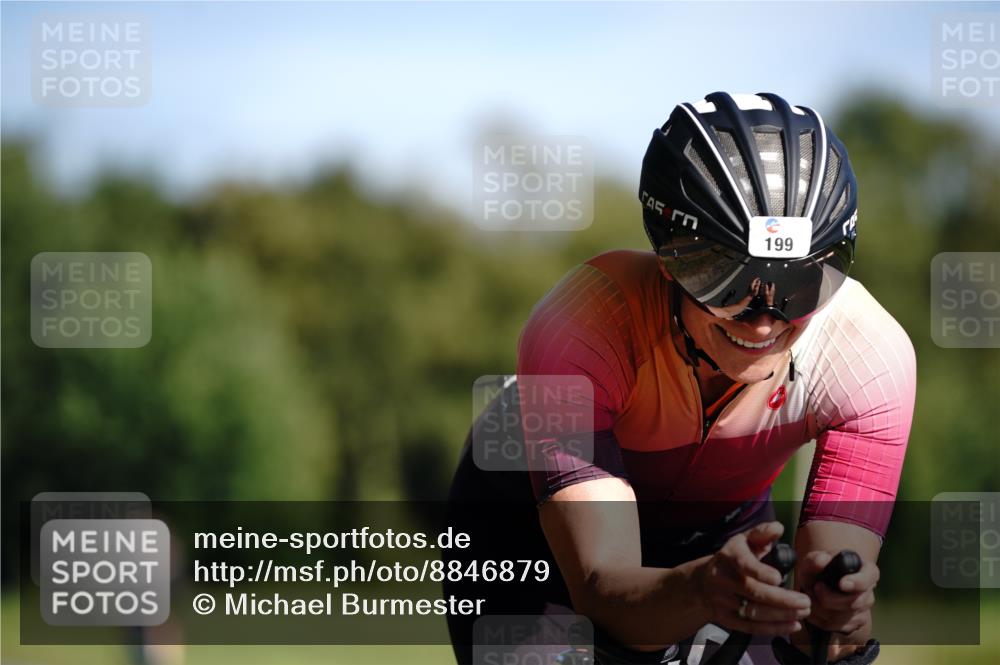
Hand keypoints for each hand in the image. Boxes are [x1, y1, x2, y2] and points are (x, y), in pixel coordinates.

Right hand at [696, 521, 810, 635]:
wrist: (704, 583)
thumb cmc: (733, 558)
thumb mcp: (745, 541)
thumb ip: (762, 533)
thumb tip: (778, 528)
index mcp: (729, 556)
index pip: (743, 564)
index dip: (760, 572)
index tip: (778, 578)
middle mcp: (722, 578)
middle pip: (753, 592)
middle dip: (782, 599)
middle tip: (806, 602)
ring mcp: (722, 600)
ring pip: (754, 612)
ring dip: (782, 615)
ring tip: (803, 612)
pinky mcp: (725, 618)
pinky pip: (751, 627)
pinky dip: (773, 628)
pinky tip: (792, 625)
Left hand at [793, 551, 878, 659]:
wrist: (818, 585)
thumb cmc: (819, 570)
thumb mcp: (813, 561)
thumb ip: (815, 560)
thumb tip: (823, 560)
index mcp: (866, 571)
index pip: (870, 577)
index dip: (858, 582)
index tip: (842, 584)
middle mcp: (868, 592)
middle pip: (854, 602)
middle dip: (829, 598)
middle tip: (815, 588)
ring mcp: (862, 610)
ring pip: (843, 617)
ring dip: (820, 608)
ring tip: (811, 596)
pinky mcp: (853, 624)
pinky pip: (835, 626)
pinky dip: (819, 618)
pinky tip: (814, 607)